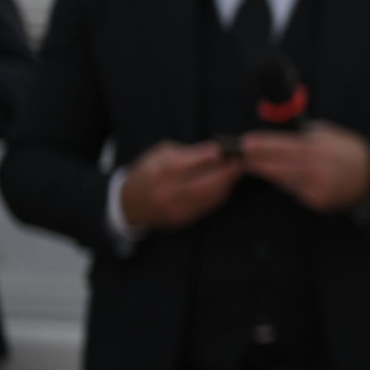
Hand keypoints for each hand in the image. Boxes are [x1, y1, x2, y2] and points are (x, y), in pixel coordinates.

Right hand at [118, 141, 241, 232]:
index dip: (208, 158)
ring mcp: (174, 209)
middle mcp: (166, 193)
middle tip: (239, 164)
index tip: (224, 151)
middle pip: (202, 185)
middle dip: (225, 174)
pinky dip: (219, 196)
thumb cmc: (150, 171)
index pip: (186, 165)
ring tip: (235, 173)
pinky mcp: (182, 220)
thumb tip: (216, 150)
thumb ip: (188, 152)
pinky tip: (225, 186)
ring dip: (226, 185)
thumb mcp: (162, 154)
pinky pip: (206, 207)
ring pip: (207, 198)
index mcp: (159, 172)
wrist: (130, 203)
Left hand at [239, 121, 369, 213]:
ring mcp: (318, 189)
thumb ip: (304, 135)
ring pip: (284, 182)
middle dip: (258, 162)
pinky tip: (295, 178)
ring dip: (272, 173)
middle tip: (244, 157)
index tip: (246, 143)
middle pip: (278, 167)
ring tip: (262, 166)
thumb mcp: (329, 134)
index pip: (284, 146)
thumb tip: (277, 137)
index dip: (263, 145)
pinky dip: (293, 185)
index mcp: (319, 150)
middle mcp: (317, 170)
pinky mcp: (320, 202)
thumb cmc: (348, 151)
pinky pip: (297, 193)